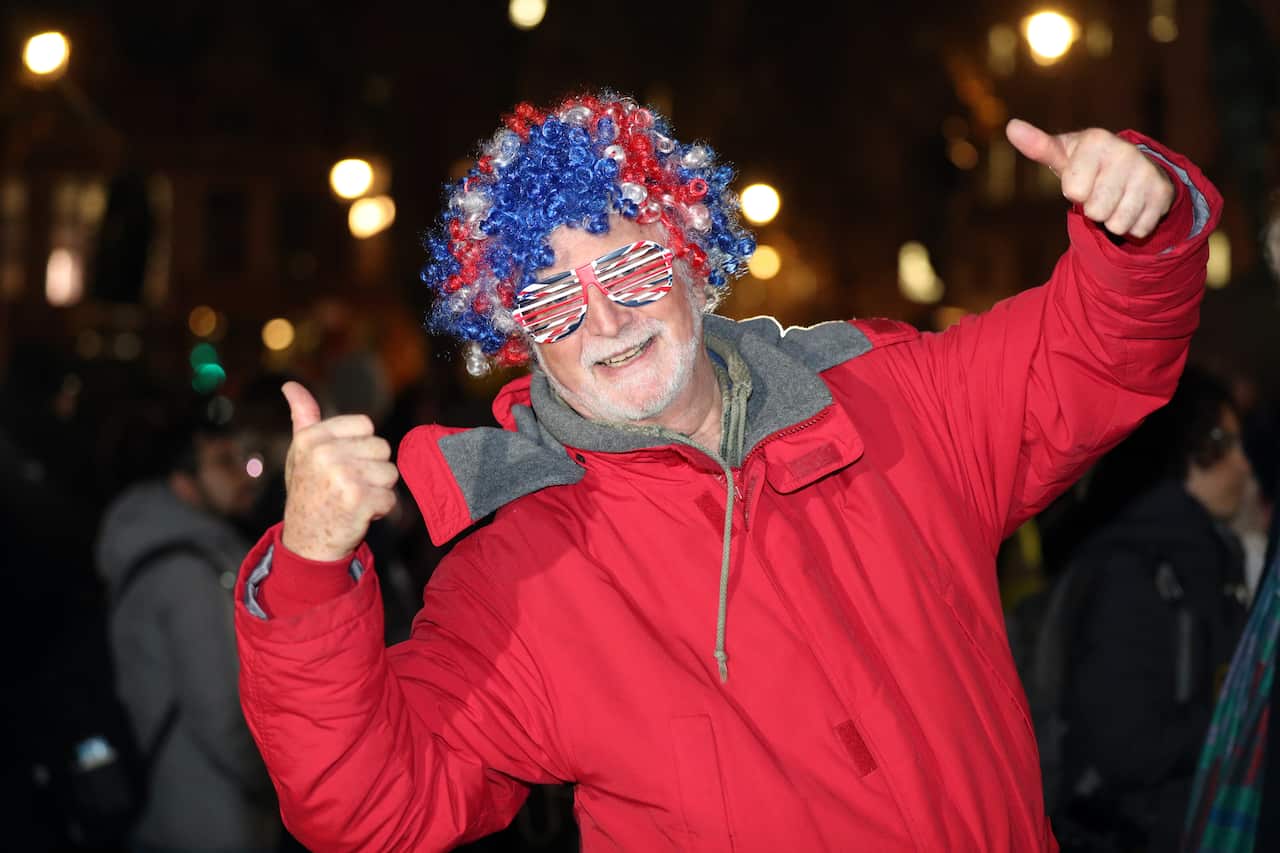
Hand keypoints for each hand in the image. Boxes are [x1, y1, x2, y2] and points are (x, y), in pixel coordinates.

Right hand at [279, 382, 398, 561]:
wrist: (307, 541)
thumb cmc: (308, 491)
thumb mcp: (301, 452)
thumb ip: (303, 417)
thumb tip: (290, 385)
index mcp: (312, 438)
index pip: (366, 424)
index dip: (361, 446)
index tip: (343, 463)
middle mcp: (325, 454)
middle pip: (381, 448)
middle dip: (372, 469)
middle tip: (348, 486)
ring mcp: (342, 477)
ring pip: (390, 473)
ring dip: (378, 490)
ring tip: (353, 499)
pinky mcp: (359, 501)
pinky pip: (391, 498)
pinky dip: (381, 510)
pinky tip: (359, 514)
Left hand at [1006, 119, 1174, 239]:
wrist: (1132, 167)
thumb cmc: (1087, 163)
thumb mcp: (1063, 155)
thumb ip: (1038, 145)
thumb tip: (1011, 127)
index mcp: (1097, 140)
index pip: (1075, 191)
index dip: (1075, 191)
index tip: (1082, 177)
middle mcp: (1126, 152)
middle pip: (1096, 210)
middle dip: (1094, 209)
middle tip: (1100, 192)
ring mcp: (1147, 173)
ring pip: (1117, 223)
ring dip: (1112, 219)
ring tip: (1116, 198)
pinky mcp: (1163, 194)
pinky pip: (1137, 229)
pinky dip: (1131, 225)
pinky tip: (1133, 205)